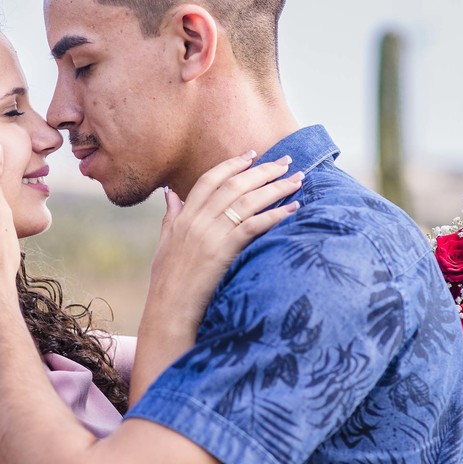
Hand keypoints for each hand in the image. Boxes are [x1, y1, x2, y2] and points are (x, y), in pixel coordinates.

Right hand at [144, 152, 301, 341]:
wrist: (169, 309)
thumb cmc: (167, 281)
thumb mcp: (165, 243)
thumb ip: (171, 216)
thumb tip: (170, 193)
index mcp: (184, 216)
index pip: (210, 179)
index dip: (232, 164)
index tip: (252, 155)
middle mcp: (197, 220)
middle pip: (235, 184)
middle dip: (263, 170)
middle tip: (286, 160)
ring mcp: (211, 234)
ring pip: (247, 200)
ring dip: (275, 187)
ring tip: (297, 179)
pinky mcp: (223, 251)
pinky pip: (253, 225)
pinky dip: (274, 215)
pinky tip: (292, 209)